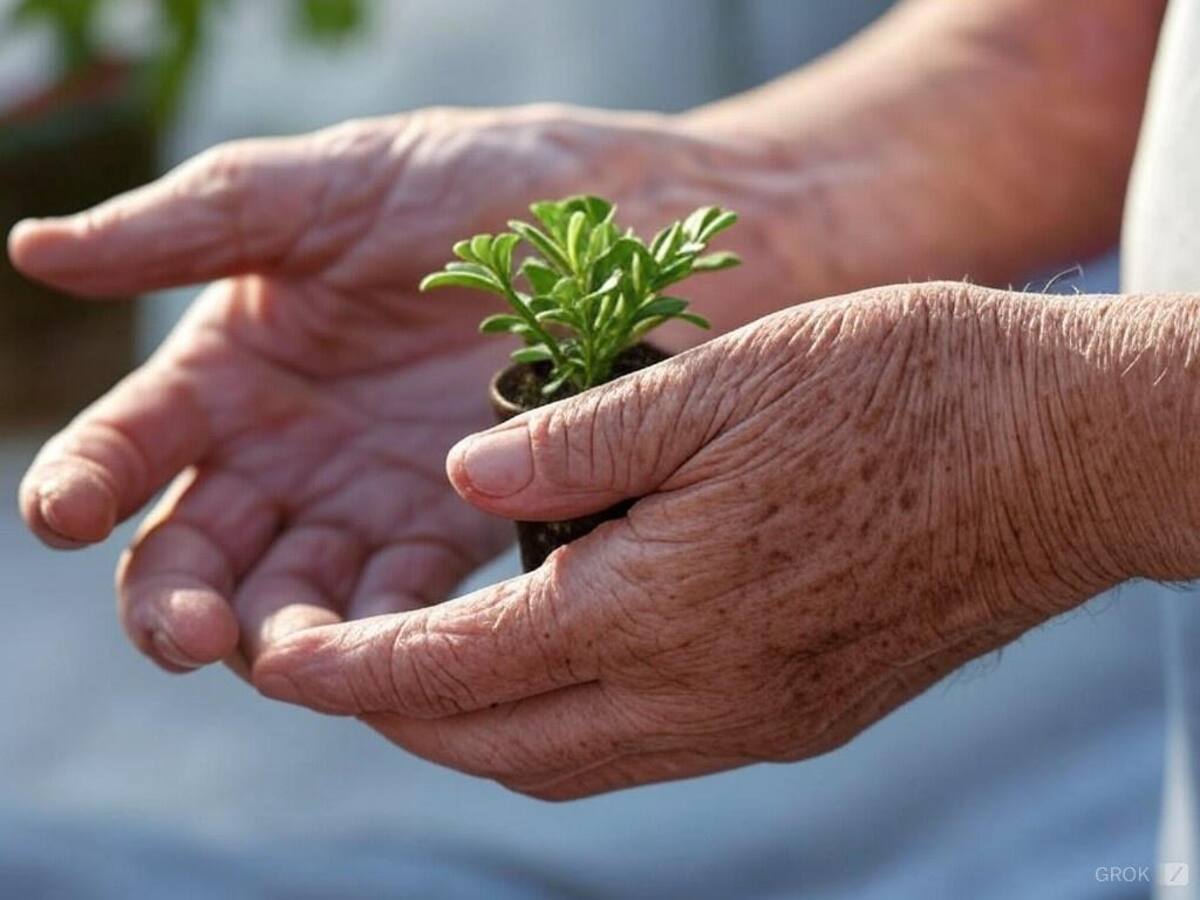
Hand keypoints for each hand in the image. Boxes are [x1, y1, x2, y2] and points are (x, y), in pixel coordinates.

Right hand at [11, 105, 774, 672]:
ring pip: (295, 599)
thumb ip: (197, 225)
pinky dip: (392, 638)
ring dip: (281, 640)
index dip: (87, 480)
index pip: (133, 444)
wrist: (628, 224)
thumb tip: (34, 247)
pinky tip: (394, 652)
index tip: (66, 513)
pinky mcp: (466, 530)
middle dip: (177, 602)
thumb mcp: (332, 187)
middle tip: (190, 630)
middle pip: (200, 553)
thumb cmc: (477, 184)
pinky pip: (411, 603)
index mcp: (239, 368)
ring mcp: (375, 499)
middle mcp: (293, 450)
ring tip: (290, 654)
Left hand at [252, 282, 1199, 798]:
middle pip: (503, 749)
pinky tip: (562, 653)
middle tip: (341, 661)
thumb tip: (461, 479)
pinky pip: (648, 749)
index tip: (277, 660)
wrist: (1064, 451)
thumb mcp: (719, 380)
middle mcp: (703, 698)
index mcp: (662, 610)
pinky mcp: (802, 714)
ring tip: (434, 663)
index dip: (352, 672)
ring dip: (484, 729)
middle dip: (403, 717)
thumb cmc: (899, 389)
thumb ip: (575, 444)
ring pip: (573, 764)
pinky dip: (571, 721)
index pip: (457, 673)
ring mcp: (759, 721)